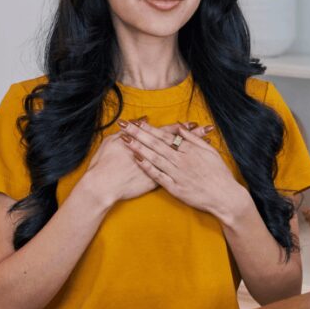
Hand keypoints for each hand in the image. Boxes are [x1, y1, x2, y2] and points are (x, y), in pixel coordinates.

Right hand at [81, 118, 211, 206]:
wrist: (103, 187)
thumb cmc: (104, 164)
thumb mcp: (113, 142)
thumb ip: (129, 131)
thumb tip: (142, 121)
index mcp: (145, 144)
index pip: (166, 134)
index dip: (180, 129)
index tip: (192, 124)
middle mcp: (155, 156)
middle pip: (178, 144)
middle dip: (194, 136)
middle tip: (207, 129)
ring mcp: (157, 170)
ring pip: (180, 158)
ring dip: (194, 151)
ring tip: (206, 144)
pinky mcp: (156, 183)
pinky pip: (176, 174)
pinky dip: (187, 169)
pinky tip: (196, 166)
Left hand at [118, 119, 246, 217]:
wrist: (225, 197)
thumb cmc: (219, 174)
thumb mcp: (211, 152)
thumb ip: (194, 139)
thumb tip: (181, 127)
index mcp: (190, 150)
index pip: (166, 136)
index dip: (150, 128)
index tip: (137, 121)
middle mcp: (182, 160)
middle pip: (156, 144)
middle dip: (139, 134)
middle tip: (124, 125)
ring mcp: (178, 174)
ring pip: (155, 158)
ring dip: (139, 148)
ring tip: (125, 140)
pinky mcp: (175, 188)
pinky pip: (158, 176)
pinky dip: (147, 168)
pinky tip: (137, 160)